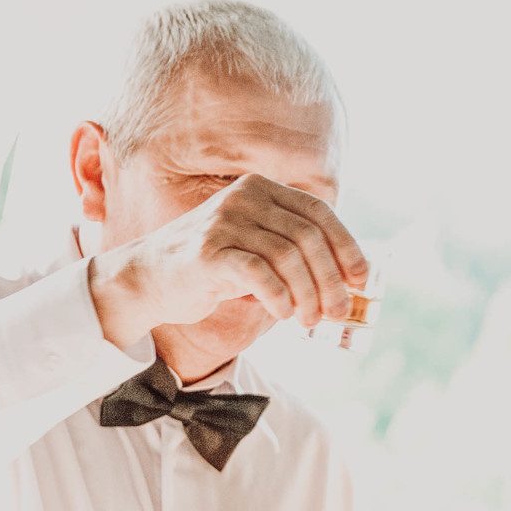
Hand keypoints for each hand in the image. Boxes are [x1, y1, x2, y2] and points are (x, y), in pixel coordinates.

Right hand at [90, 175, 367, 342]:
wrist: (148, 279)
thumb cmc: (212, 268)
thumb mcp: (257, 248)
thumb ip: (295, 253)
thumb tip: (349, 281)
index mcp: (261, 189)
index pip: (319, 212)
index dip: (346, 246)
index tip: (362, 280)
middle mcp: (244, 197)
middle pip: (308, 238)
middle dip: (331, 280)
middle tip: (338, 312)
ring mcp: (224, 222)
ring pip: (288, 258)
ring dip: (308, 296)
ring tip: (309, 321)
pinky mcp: (208, 251)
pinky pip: (260, 274)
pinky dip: (280, 298)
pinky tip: (283, 314)